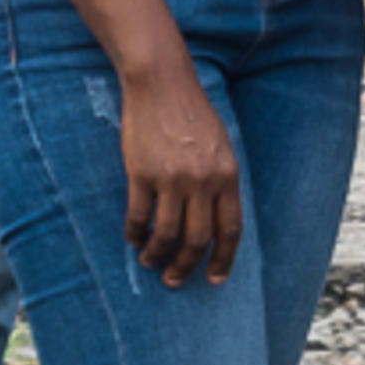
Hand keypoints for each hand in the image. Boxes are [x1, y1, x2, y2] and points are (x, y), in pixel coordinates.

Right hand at [121, 65, 243, 283]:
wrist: (162, 84)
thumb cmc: (193, 115)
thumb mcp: (221, 147)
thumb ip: (220, 181)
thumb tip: (214, 220)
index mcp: (228, 176)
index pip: (230, 229)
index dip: (224, 258)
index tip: (215, 279)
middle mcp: (203, 181)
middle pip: (198, 239)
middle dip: (187, 267)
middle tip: (174, 280)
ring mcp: (171, 178)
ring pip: (166, 234)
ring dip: (157, 255)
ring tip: (151, 263)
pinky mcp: (141, 174)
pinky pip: (138, 217)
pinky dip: (135, 234)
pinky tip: (133, 240)